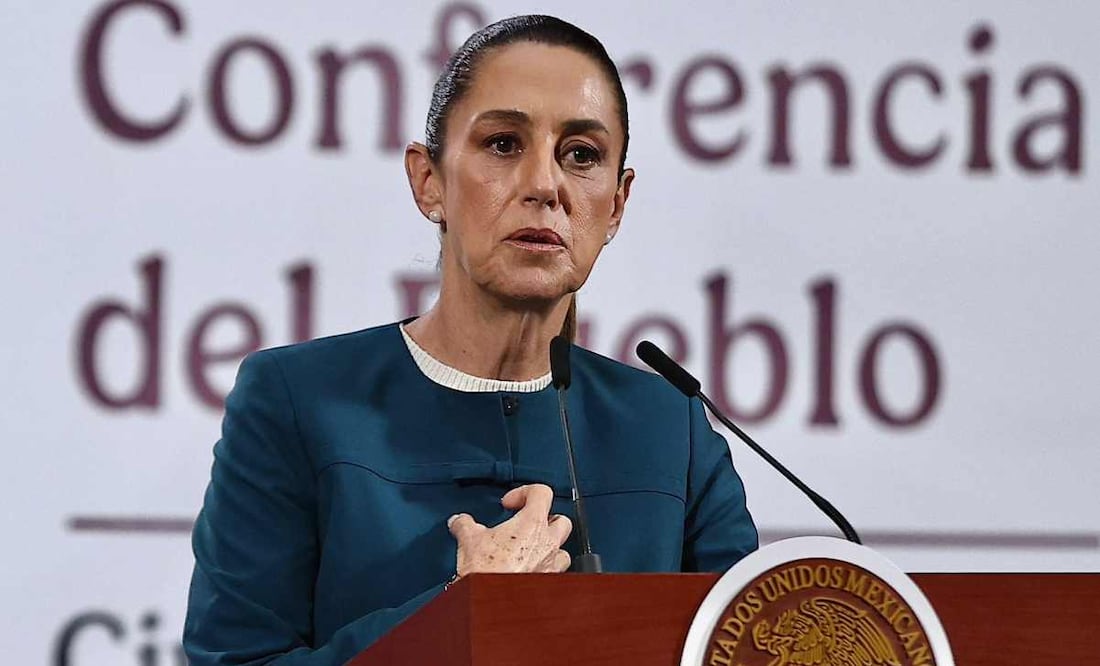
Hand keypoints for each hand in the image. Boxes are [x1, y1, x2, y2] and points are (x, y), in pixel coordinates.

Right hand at [448, 484, 572, 575]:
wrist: (490, 601)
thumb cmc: (487, 571)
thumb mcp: (469, 539)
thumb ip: (465, 524)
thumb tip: (459, 521)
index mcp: (532, 523)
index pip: (542, 492)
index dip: (525, 492)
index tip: (510, 503)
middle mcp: (548, 543)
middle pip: (561, 520)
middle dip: (545, 519)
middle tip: (525, 524)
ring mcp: (552, 565)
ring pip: (563, 549)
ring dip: (549, 547)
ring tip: (530, 550)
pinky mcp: (549, 584)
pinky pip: (556, 573)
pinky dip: (545, 570)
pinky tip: (529, 572)